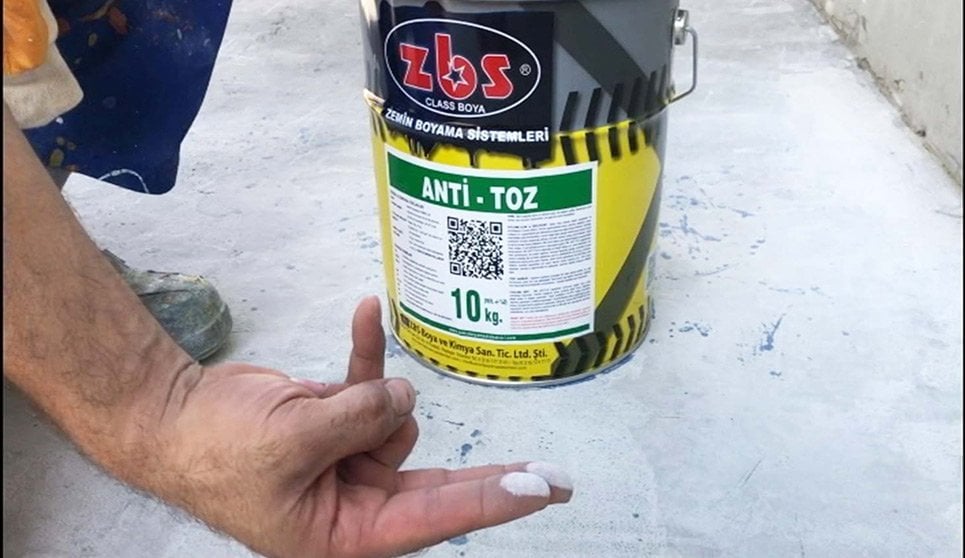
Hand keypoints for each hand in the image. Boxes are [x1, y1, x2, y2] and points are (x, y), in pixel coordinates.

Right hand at [148, 297, 572, 557]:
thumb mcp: (291, 441)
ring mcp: (351, 460)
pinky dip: (367, 356)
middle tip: (552, 476)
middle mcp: (357, 502)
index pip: (435, 517)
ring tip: (322, 394)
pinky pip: (370, 388)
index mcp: (346, 532)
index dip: (491, 501)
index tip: (540, 490)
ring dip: (375, 396)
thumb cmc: (217, 450)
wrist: (173, 416)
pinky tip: (367, 313)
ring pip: (398, 420)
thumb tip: (405, 399)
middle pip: (439, 485)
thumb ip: (358, 419)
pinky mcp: (341, 422)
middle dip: (489, 474)